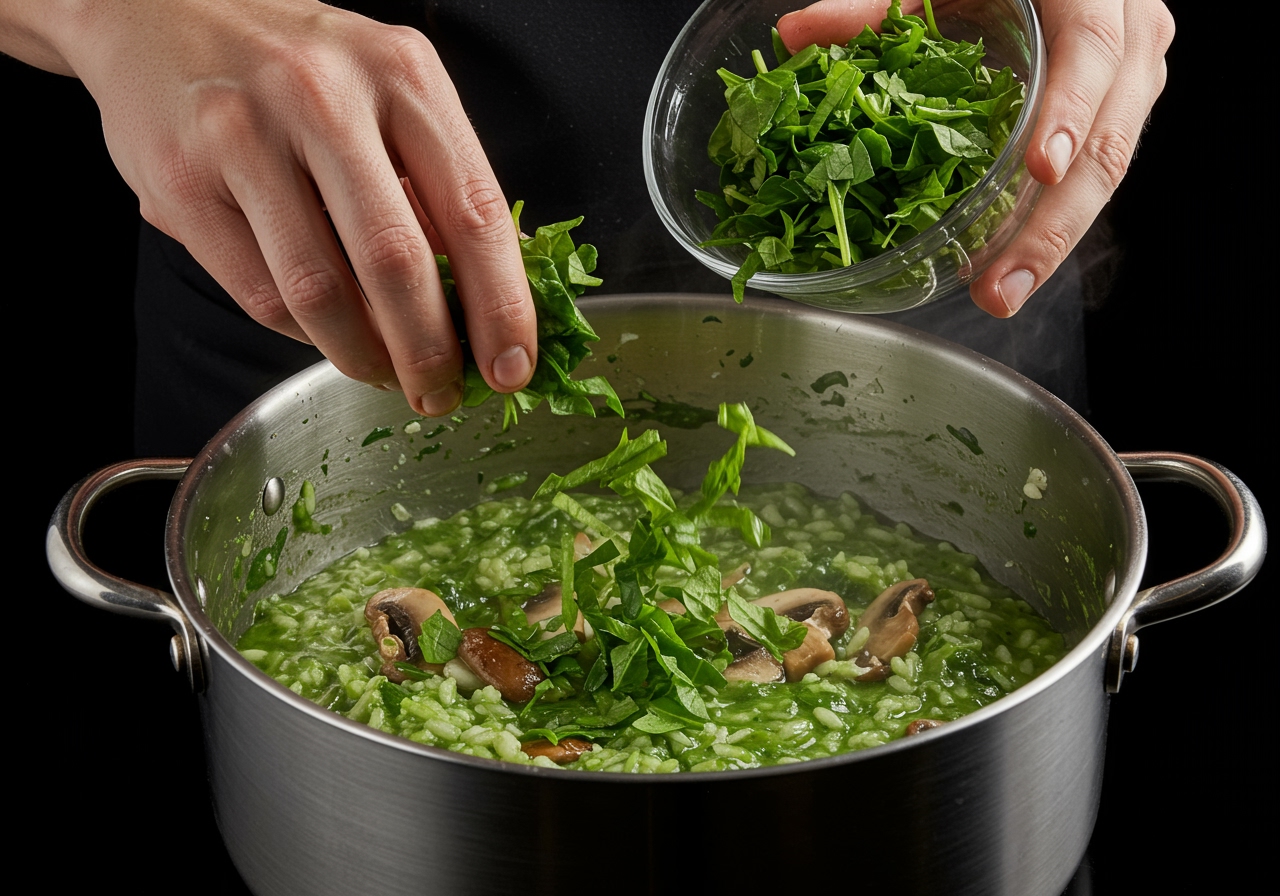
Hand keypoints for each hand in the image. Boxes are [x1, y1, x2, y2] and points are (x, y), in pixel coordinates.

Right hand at [1, 0, 535, 415]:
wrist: (158, 9)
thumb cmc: (294, 62)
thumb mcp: (386, 89)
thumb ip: (434, 182)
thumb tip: (482, 298)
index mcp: (402, 74)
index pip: (475, 212)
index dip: (502, 306)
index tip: (511, 365)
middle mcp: (324, 98)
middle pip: (397, 262)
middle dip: (430, 351)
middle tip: (442, 391)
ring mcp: (245, 136)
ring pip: (322, 292)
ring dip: (363, 357)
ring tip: (383, 373)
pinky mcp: (181, 181)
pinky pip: (259, 293)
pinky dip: (302, 335)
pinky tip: (323, 334)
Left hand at [777, 0, 1174, 316]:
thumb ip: (878, 4)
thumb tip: (794, 33)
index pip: (1095, 53)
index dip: (1069, 111)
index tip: (1040, 169)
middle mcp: (1131, 44)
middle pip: (1108, 143)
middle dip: (1052, 226)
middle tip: (1001, 287)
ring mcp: (1132, 84)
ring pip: (1106, 174)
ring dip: (1050, 243)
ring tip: (1000, 293)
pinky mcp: (1115, 115)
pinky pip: (1090, 177)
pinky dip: (1048, 222)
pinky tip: (1008, 266)